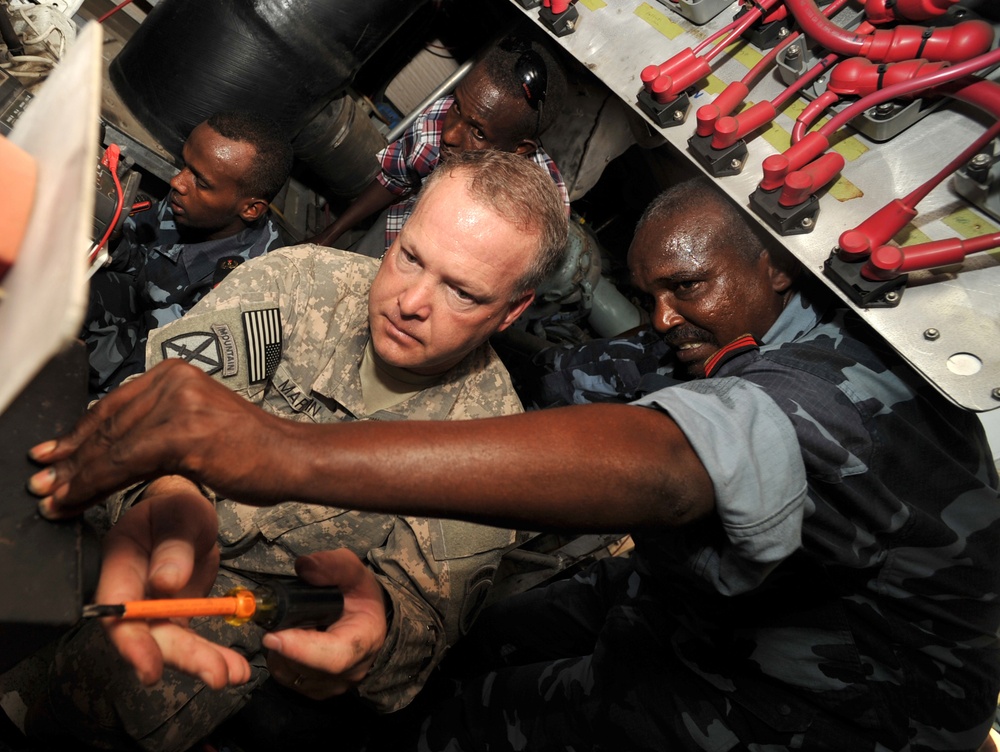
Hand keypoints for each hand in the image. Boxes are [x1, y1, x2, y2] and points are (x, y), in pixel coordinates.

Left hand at [26, 360, 294, 518]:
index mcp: (176, 373)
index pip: (113, 404)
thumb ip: (158, 423)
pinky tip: (78, 499)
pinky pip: (125, 463)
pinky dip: (95, 485)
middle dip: (70, 458)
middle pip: (107, 424)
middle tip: (43, 483)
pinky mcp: (184, 435)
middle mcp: (174, 381)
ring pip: (111, 445)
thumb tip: (113, 447)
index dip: (77, 434)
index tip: (52, 455)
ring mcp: (180, 406)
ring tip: (55, 497)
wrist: (290, 457)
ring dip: (76, 476)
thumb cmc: (252, 448)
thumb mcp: (198, 421)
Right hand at [96, 477, 251, 688]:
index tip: (151, 668)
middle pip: (148, 635)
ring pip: (171, 643)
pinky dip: (212, 654)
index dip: (132, 643)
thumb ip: (174, 547)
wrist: (187, 516)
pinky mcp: (175, 616)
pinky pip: (190, 640)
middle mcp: (131, 592)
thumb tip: (166, 582)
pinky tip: (235, 666)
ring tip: (233, 674)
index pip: (117, 610)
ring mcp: (152, 608)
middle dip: (181, 658)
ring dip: (201, 662)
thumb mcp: (181, 515)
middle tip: (215, 674)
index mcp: (120, 563)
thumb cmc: (176, 509)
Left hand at [263, 550, 388, 699]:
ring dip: (279, 649)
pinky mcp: (315, 692)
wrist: (370, 623)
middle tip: (279, 616)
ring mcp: (331, 686)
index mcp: (363, 642)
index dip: (300, 649)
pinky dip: (280, 657)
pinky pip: (286, 677)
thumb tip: (303, 566)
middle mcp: (348, 672)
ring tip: (291, 626)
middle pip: (303, 666)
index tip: (273, 635)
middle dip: (282, 640)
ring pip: (289, 673)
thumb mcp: (354, 572)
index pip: (333, 657)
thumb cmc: (361, 597)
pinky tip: (290, 639)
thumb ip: (332, 566)